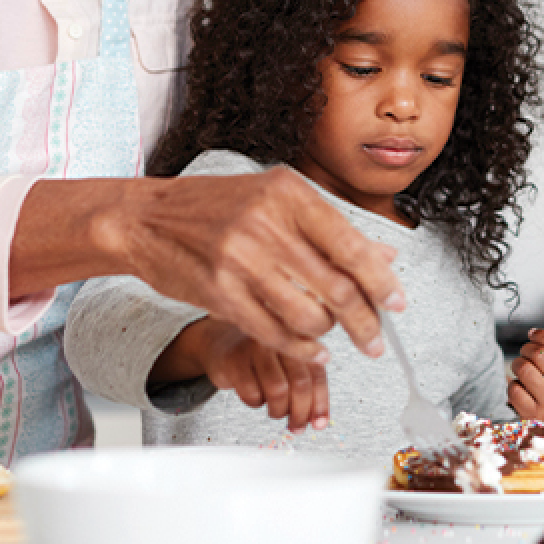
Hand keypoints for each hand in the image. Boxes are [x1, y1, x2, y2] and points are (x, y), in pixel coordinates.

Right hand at [18, 169, 406, 365]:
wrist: (145, 218)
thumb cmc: (214, 207)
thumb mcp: (273, 198)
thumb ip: (328, 227)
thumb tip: (385, 257)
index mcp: (288, 193)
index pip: (352, 246)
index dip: (382, 282)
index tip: (397, 304)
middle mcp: (266, 223)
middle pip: (337, 287)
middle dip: (365, 322)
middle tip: (376, 341)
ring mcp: (240, 259)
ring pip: (308, 315)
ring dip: (329, 335)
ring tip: (332, 337)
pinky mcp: (219, 293)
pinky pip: (274, 332)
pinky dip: (300, 348)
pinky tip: (310, 349)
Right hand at [183, 318, 329, 432]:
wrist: (221, 343)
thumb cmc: (260, 359)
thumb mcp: (288, 367)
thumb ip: (308, 389)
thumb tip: (319, 421)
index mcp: (298, 338)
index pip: (317, 374)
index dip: (320, 403)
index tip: (318, 423)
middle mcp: (279, 339)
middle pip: (300, 383)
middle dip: (300, 413)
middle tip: (296, 427)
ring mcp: (256, 347)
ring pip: (278, 390)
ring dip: (279, 410)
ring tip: (275, 411)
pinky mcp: (234, 360)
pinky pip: (252, 393)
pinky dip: (256, 403)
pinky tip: (256, 397)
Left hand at [508, 318, 543, 423]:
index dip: (542, 335)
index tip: (533, 333)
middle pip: (539, 354)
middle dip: (527, 349)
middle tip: (526, 352)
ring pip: (524, 369)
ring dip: (518, 364)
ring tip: (521, 367)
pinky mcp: (532, 415)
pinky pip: (514, 389)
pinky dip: (512, 385)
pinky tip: (520, 387)